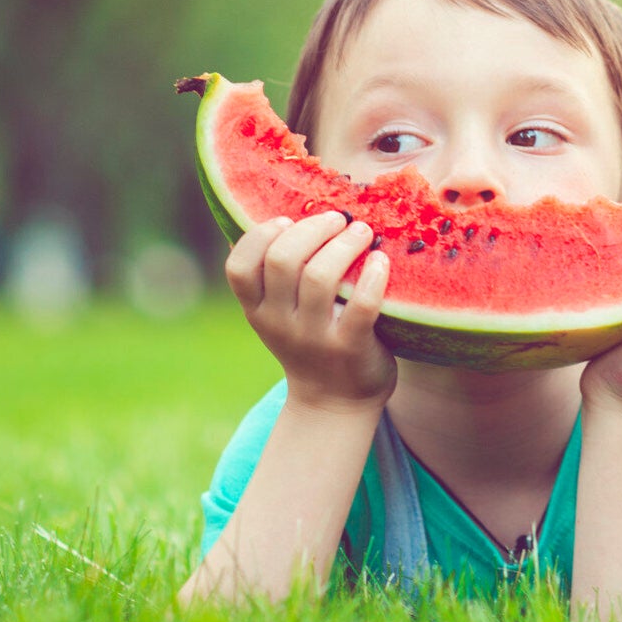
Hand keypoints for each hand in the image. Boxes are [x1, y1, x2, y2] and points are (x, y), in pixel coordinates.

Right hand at [225, 210, 395, 410]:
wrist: (335, 403)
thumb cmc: (310, 344)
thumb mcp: (279, 315)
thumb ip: (274, 280)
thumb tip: (278, 219)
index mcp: (258, 310)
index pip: (239, 267)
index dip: (260, 236)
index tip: (287, 220)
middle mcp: (279, 323)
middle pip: (282, 261)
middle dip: (312, 229)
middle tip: (338, 218)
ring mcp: (314, 337)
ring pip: (320, 277)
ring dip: (344, 245)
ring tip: (362, 231)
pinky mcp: (350, 347)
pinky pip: (361, 305)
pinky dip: (373, 277)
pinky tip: (382, 261)